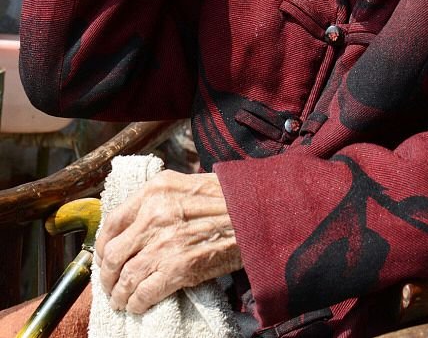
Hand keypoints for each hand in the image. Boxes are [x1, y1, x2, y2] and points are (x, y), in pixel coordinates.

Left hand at [93, 171, 241, 314]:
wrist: (261, 213)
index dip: (103, 247)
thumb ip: (161, 199)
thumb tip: (138, 222)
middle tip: (111, 285)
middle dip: (108, 276)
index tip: (106, 257)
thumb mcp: (190, 185)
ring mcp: (165, 243)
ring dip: (120, 294)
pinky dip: (137, 303)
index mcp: (155, 191)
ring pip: (125, 278)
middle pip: (113, 254)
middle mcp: (154, 215)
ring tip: (122, 300)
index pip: (112, 223)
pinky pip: (144, 293)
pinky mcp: (178, 268)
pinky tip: (139, 304)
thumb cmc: (232, 197)